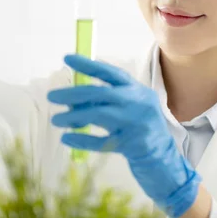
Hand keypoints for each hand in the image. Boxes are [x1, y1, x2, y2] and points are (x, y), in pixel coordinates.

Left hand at [48, 55, 201, 217]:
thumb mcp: (131, 108)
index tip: (67, 58)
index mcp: (138, 91)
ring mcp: (136, 124)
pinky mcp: (131, 145)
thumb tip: (73, 95)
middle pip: (101, 93)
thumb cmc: (141, 130)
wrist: (164, 159)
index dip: (88, 65)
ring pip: (99, 115)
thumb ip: (109, 100)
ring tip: (56, 119)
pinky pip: (100, 141)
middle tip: (52, 96)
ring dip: (73, 116)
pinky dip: (82, 139)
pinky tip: (67, 138)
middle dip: (73, 93)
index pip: (111, 73)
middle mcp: (139, 104)